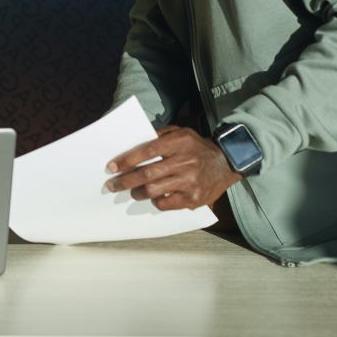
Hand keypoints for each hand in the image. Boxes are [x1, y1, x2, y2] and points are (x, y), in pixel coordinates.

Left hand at [105, 125, 240, 210]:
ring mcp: (190, 182)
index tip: (111, 167)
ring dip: (137, 193)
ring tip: (132, 192)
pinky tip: (153, 198)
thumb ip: (159, 135)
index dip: (126, 160)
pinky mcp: (194, 199)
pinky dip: (156, 202)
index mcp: (179, 143)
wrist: (226, 163)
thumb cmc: (196, 146)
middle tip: (112, 185)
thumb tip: (133, 142)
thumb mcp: (180, 132)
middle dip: (125, 181)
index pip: (146, 151)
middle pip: (147, 174)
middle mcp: (185, 162)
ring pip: (154, 190)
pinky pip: (166, 203)